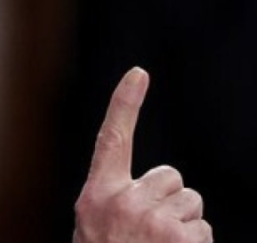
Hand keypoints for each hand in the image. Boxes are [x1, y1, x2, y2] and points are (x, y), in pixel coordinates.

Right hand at [73, 67, 212, 242]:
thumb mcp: (95, 230)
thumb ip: (115, 203)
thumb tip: (155, 190)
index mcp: (97, 196)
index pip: (112, 139)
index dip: (124, 103)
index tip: (139, 73)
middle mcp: (123, 201)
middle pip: (170, 177)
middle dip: (170, 201)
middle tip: (150, 234)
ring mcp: (153, 220)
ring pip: (191, 203)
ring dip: (184, 225)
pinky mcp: (181, 238)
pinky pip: (203, 229)